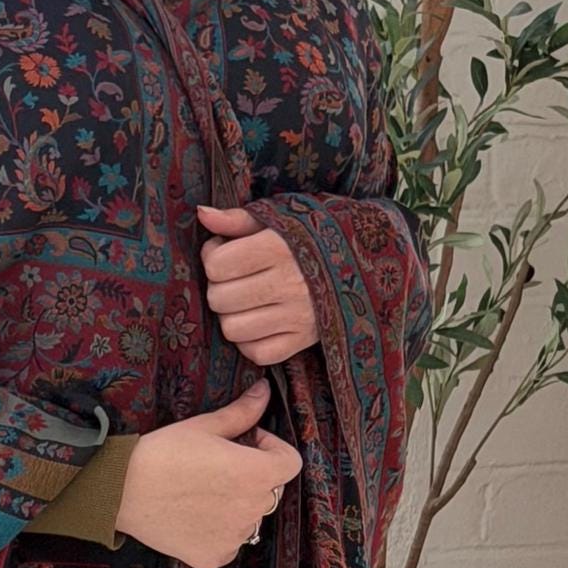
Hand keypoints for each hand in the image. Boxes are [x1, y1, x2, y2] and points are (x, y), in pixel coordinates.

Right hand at [115, 377, 302, 567]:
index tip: (248, 443)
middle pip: (269, 489)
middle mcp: (252, 509)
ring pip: (249, 516)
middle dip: (252, 475)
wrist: (121, 490)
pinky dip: (218, 530)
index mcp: (256, 474)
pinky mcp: (215, 556)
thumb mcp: (204, 427)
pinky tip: (192, 514)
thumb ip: (242, 413)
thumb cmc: (162, 453)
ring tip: (201, 490)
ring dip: (236, 503)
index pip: (290, 462)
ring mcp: (234, 537)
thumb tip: (264, 392)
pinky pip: (229, 541)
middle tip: (217, 465)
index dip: (272, 448)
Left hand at [196, 201, 320, 362]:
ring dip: (231, 316)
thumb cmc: (313, 237)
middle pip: (220, 299)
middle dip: (219, 287)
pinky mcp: (304, 341)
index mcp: (279, 248)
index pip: (217, 265)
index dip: (213, 257)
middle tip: (234, 278)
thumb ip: (238, 219)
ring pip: (233, 329)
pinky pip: (258, 353)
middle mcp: (289, 284)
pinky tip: (258, 323)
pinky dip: (250, 342)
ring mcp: (298, 317)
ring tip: (244, 302)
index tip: (225, 250)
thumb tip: (201, 213)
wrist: (366, 261)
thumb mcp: (280, 218)